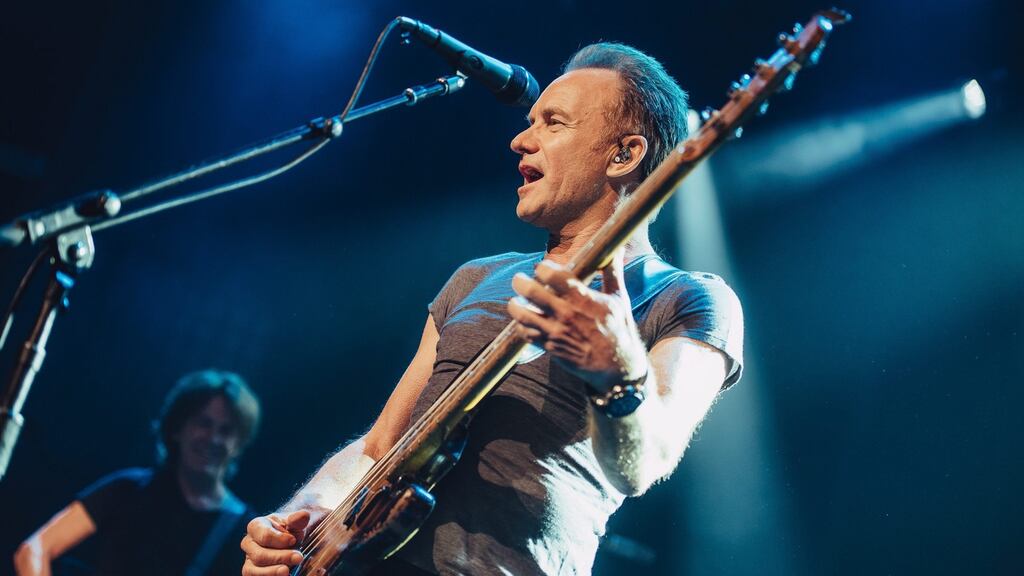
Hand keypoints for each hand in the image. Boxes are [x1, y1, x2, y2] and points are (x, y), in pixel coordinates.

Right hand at [241, 510, 311, 575]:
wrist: (288, 542)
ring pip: (253, 570)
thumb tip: (304, 515)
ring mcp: (248, 560)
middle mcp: (248, 544)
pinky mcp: (251, 573)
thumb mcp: (294, 523)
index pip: (264, 535)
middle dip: (280, 557)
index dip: (279, 539)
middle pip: (259, 555)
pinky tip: (286, 575)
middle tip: (298, 558)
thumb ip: (297, 519)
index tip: (293, 540)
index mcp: (255, 527)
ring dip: (272, 572)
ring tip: (287, 572)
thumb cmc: (289, 530)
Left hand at [507, 250, 648, 392]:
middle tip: (518, 280)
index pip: (552, 275)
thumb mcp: (619, 298)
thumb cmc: (619, 329)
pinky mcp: (551, 347)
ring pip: (522, 314)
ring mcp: (556, 332)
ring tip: (515, 301)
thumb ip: (612, 272)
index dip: (542, 268)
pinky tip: (524, 321)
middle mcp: (566, 313)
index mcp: (582, 298)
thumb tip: (617, 249)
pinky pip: (526, 334)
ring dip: (515, 305)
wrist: (618, 367)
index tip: (541, 268)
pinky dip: (521, 326)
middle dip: (520, 282)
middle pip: (531, 292)